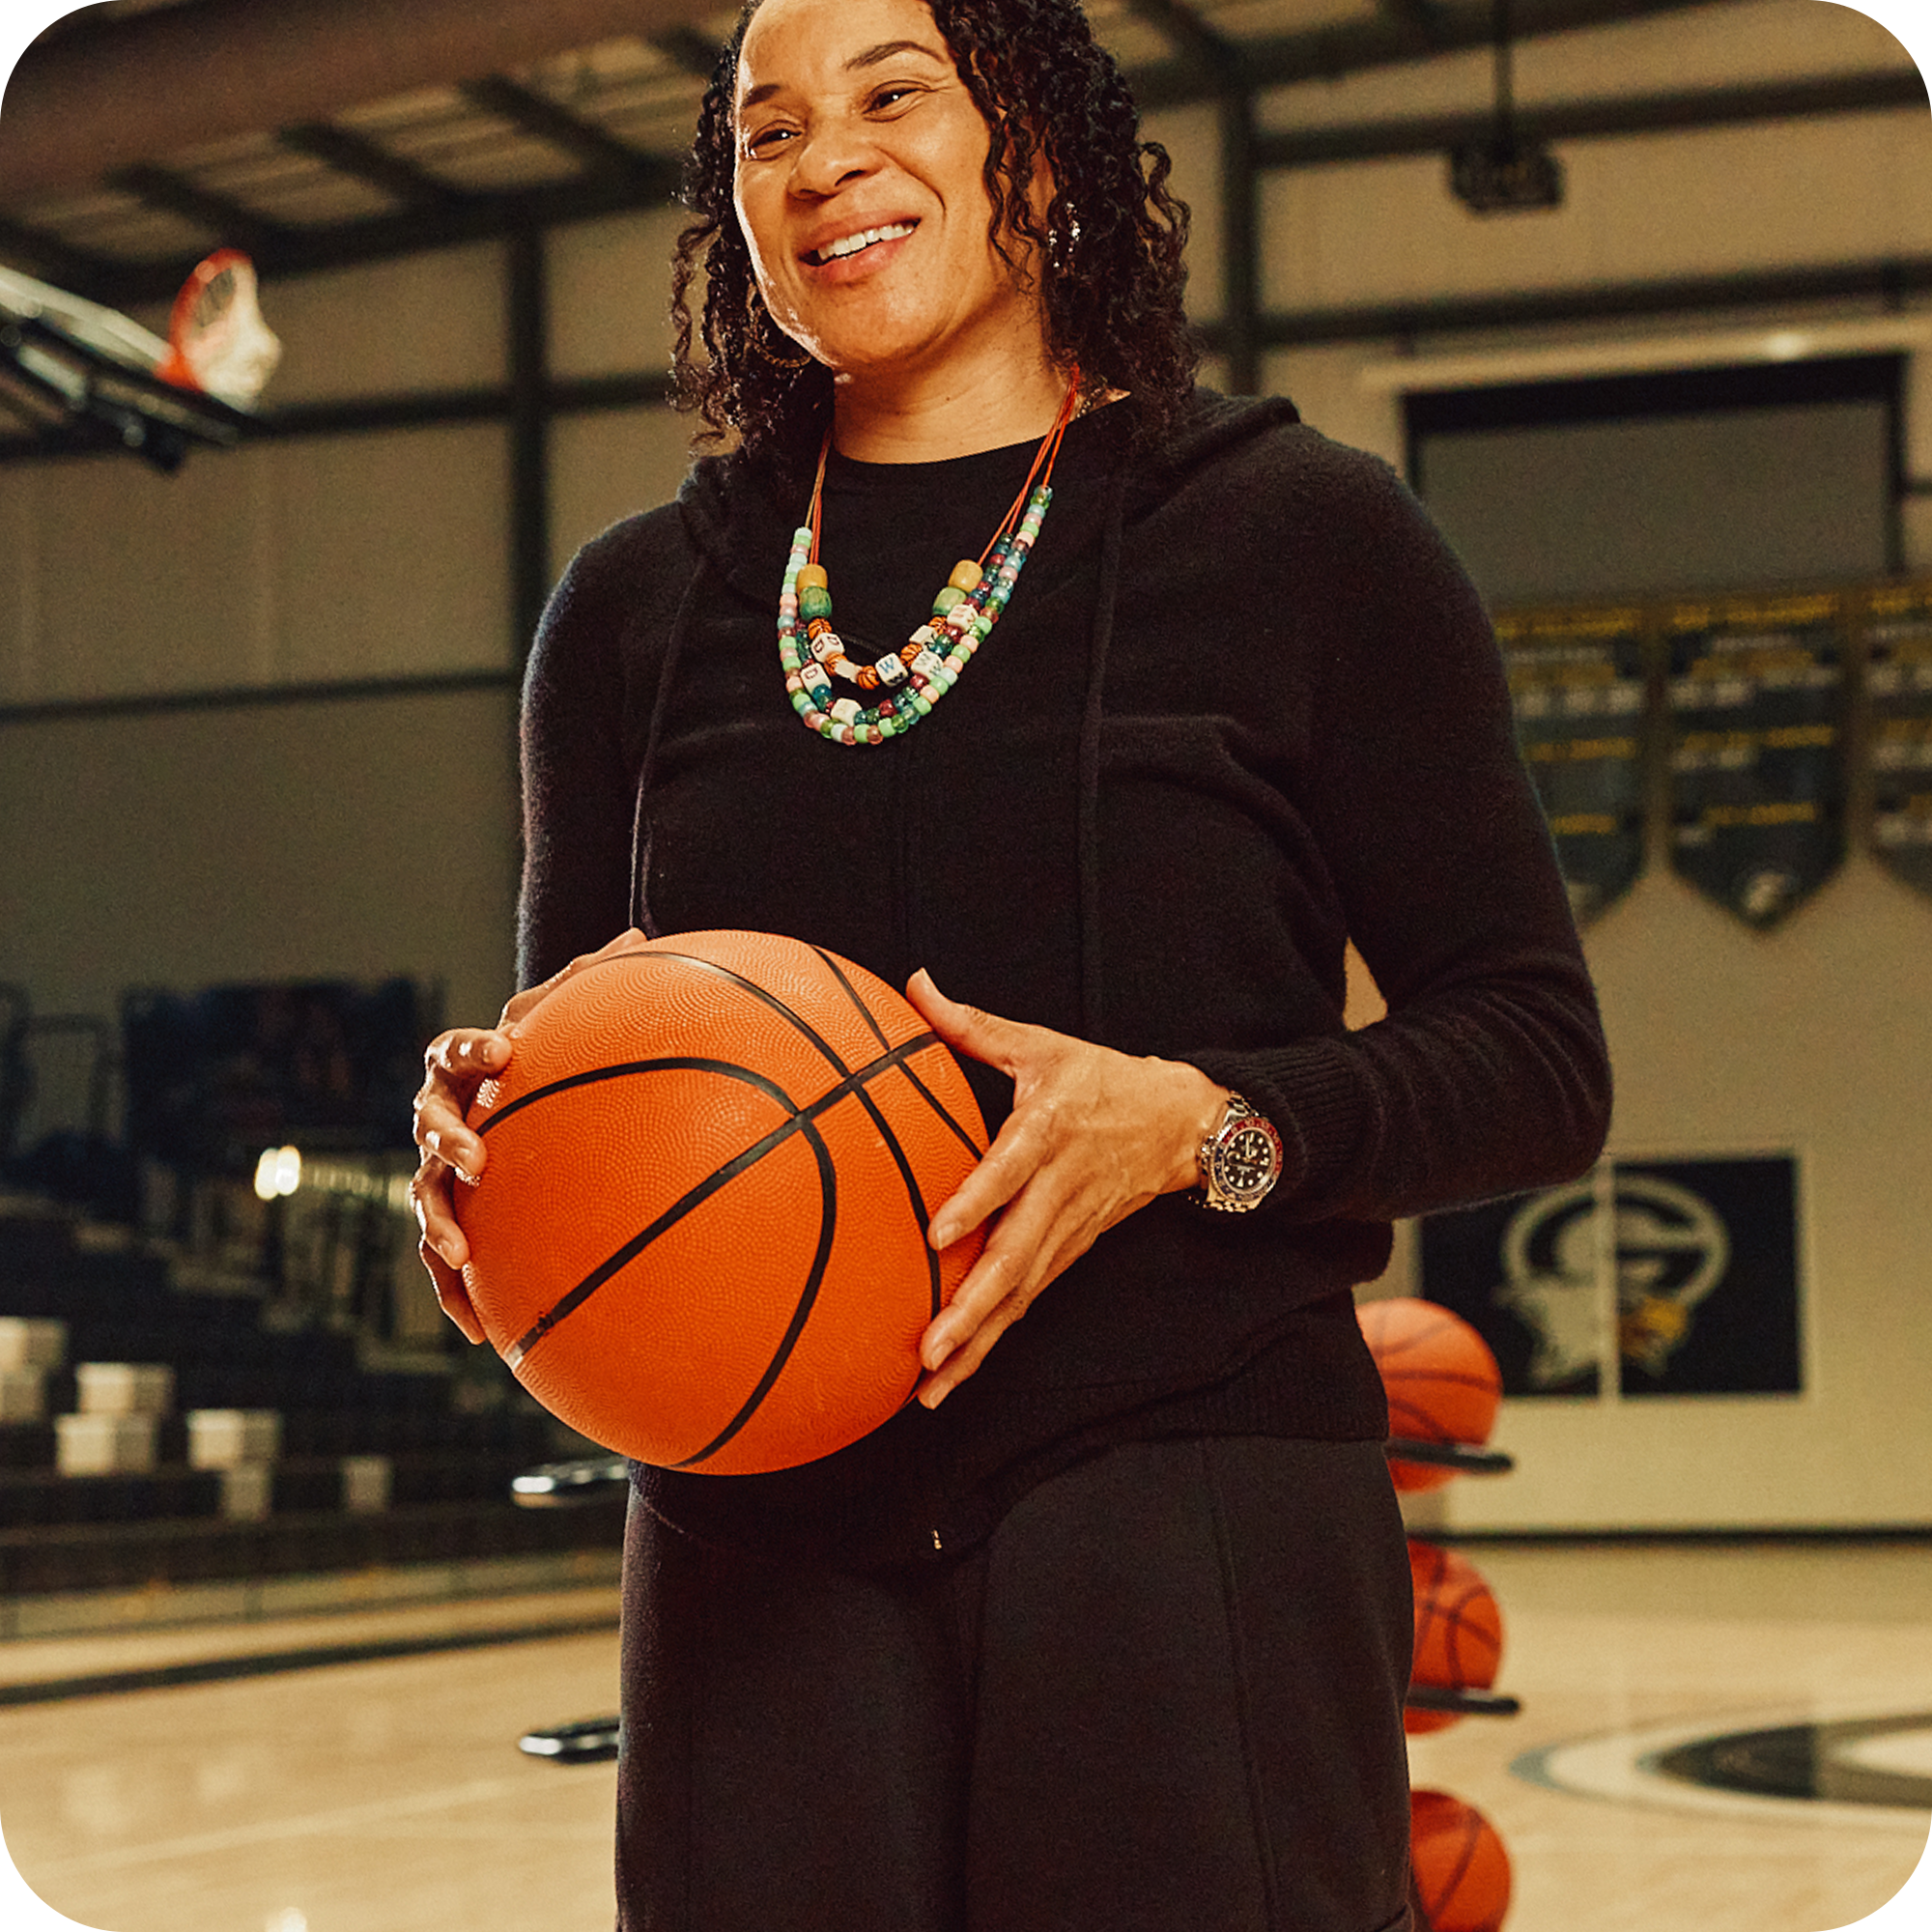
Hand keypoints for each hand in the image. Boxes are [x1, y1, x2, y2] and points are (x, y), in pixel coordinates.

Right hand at [409, 927, 646, 1342]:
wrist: (517, 1117)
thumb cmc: (547, 1065)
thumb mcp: (567, 1022)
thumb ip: (593, 983)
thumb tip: (641, 937)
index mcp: (464, 1070)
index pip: (454, 1052)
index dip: (472, 1047)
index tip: (501, 1049)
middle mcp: (441, 1121)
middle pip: (429, 1127)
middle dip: (447, 1142)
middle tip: (476, 1157)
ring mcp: (439, 1176)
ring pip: (425, 1200)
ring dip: (440, 1226)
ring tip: (461, 1254)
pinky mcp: (453, 1223)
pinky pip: (445, 1263)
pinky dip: (455, 1295)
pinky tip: (481, 1335)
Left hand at [905, 969, 1226, 1407]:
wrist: (1181, 1123)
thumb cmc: (1099, 1079)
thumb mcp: (1041, 1042)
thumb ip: (973, 1023)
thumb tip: (915, 984)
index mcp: (1049, 1131)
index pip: (1010, 1171)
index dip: (977, 1203)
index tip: (937, 1235)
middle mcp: (1060, 1189)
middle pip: (1016, 1256)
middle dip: (972, 1307)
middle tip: (928, 1346)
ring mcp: (1069, 1229)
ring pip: (1022, 1293)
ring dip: (978, 1342)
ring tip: (930, 1385)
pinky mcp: (1071, 1252)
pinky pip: (1028, 1301)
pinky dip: (993, 1341)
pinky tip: (953, 1375)